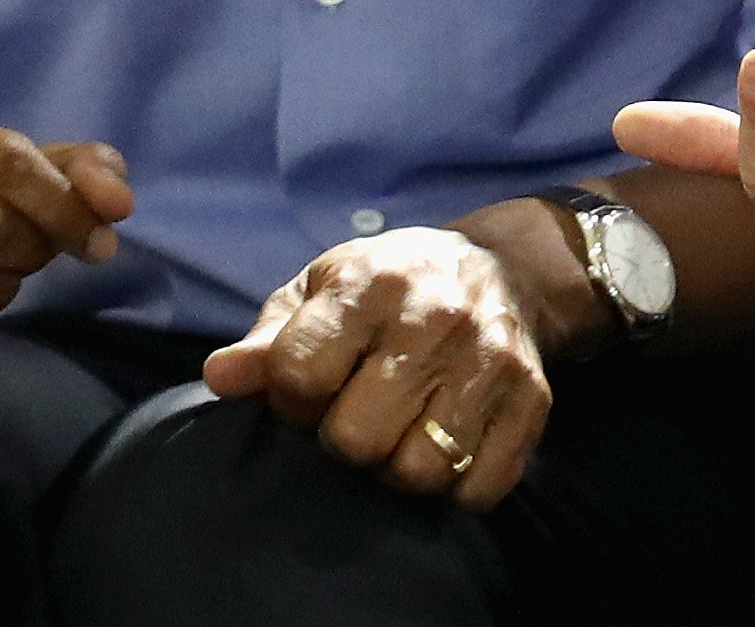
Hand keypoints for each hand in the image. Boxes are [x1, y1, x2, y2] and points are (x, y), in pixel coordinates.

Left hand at [202, 227, 547, 510]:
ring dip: (396, 470)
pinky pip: (480, 487)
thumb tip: (221, 378)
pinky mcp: (533, 399)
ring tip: (397, 436)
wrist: (504, 266)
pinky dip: (454, 488)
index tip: (307, 392)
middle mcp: (437, 319)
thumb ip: (269, 337)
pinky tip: (443, 450)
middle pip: (357, 438)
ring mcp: (490, 361)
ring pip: (418, 471)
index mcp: (373, 285)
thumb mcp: (322, 288)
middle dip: (342, 442)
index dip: (290, 401)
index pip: (300, 375)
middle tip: (354, 419)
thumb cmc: (392, 285)